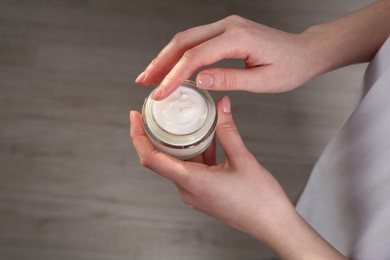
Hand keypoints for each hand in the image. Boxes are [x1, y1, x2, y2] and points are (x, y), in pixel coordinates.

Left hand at [130, 95, 287, 231]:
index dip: (138, 136)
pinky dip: (196, 153)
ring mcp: (195, 194)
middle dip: (158, 135)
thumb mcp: (243, 159)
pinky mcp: (203, 194)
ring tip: (189, 121)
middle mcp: (188, 190)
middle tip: (159, 112)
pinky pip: (192, 170)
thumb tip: (222, 105)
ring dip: (182, 143)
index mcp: (192, 182)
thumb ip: (228, 130)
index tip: (135, 116)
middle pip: (162, 159)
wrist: (273, 224)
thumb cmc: (260, 200)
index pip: (151, 159)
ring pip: (179, 163)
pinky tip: (208, 139)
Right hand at [135, 15, 318, 99]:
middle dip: (160, 63)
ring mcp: (226, 26)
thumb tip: (197, 81)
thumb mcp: (262, 81)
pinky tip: (171, 67)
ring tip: (150, 76)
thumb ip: (229, 80)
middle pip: (184, 41)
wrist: (305, 52)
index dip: (174, 76)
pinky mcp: (226, 31)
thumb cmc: (290, 68)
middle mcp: (228, 26)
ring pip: (186, 39)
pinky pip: (196, 40)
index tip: (160, 94)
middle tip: (144, 82)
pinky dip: (180, 54)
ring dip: (166, 57)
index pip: (196, 57)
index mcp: (238, 38)